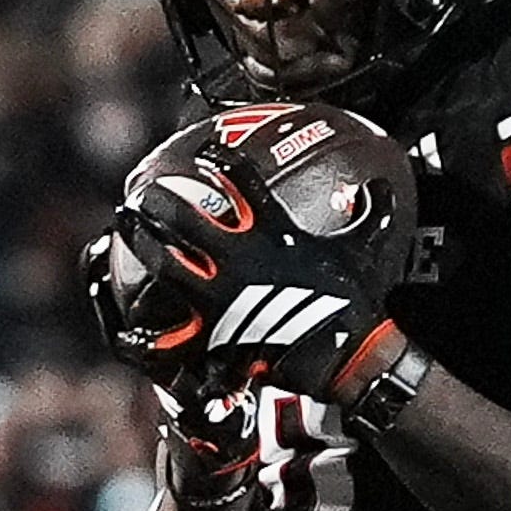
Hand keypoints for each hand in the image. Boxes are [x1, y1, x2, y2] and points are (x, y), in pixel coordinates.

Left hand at [102, 106, 420, 416]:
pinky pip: (174, 334)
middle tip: (144, 193)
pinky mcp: (213, 332)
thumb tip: (385, 184)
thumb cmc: (352, 301)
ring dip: (142, 241)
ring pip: (166, 262)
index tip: (208, 154)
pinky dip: (148, 337)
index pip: (240, 182)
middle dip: (159, 200)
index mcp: (271, 232)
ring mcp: (220, 295)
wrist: (344, 356)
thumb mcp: (367, 248)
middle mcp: (238, 257)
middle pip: (184, 216)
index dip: (221, 162)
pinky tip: (126, 329)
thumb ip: (373, 212)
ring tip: (125, 226)